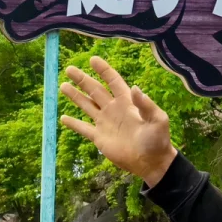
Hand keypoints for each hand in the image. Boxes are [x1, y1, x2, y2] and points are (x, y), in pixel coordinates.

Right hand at [60, 57, 176, 187]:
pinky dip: (73, 124)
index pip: (113, 81)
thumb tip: (135, 88)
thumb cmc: (157, 140)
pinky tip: (63, 118)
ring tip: (63, 86)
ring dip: (75, 96)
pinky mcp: (99, 138)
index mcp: (127, 102)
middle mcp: (113, 109)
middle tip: (69, 69)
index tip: (93, 60)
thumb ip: (146, 105)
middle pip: (95, 90)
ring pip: (86, 105)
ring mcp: (105, 123)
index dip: (103, 70)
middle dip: (82, 79)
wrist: (150, 162)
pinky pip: (83, 128)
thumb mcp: (158, 120)